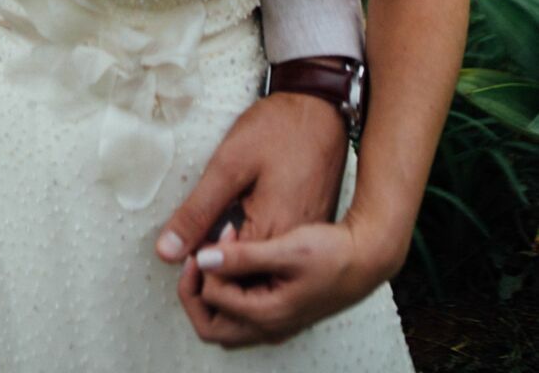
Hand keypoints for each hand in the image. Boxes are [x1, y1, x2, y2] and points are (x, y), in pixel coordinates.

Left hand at [155, 91, 348, 343]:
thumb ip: (197, 211)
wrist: (322, 109)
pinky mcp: (308, 233)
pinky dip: (252, 260)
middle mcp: (293, 250)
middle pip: (248, 293)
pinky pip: (277, 265)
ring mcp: (303, 243)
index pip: (229, 284)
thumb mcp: (228, 164)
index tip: (187, 248)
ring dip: (233, 270)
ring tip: (213, 238)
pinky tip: (237, 236)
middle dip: (216, 278)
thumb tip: (166, 252)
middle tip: (196, 243)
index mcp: (273, 236)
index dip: (201, 271)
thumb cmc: (277, 129)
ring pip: (263, 283)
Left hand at [177, 210, 391, 345]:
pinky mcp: (279, 310)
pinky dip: (229, 290)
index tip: (219, 235)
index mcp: (268, 315)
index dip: (206, 265)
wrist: (367, 258)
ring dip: (212, 291)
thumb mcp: (286, 248)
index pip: (212, 300)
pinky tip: (234, 260)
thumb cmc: (333, 253)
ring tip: (216, 255)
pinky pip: (241, 312)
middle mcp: (269, 327)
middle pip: (212, 326)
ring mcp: (275, 322)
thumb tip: (203, 259)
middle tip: (198, 257)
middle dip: (195, 291)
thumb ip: (243, 256)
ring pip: (225, 321)